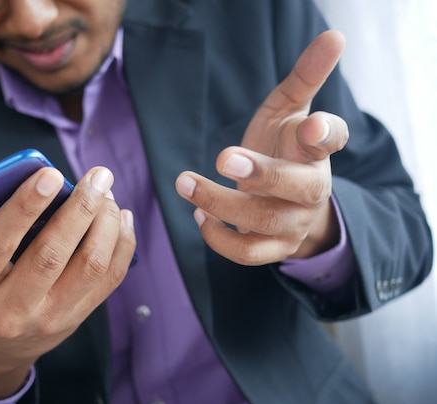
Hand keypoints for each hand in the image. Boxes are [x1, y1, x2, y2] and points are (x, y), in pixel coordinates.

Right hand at [0, 166, 135, 398]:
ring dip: (105, 224)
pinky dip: (122, 244)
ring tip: (107, 193)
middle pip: (52, 254)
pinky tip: (120, 217)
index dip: (23, 207)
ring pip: (90, 266)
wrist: (3, 346)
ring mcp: (53, 316)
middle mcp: (15, 308)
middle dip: (79, 210)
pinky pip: (111, 278)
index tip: (49, 174)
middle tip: (98, 176)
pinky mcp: (81, 316)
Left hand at [176, 30, 347, 264]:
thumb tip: (333, 35)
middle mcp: (312, 189)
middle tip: (223, 157)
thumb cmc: (285, 149)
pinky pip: (247, 253)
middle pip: (298, 188)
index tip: (309, 126)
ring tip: (185, 182)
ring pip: (264, 220)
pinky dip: (218, 237)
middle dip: (260, 173)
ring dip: (220, 202)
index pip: (332, 139)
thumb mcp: (290, 110)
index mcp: (317, 152)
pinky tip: (199, 214)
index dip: (324, 134)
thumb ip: (305, 77)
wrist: (287, 201)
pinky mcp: (274, 248)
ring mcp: (294, 222)